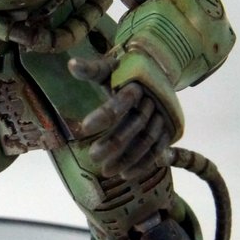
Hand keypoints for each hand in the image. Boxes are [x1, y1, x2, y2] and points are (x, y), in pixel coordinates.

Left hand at [69, 55, 171, 178]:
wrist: (159, 71)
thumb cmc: (126, 72)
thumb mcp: (110, 67)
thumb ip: (92, 69)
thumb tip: (71, 65)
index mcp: (138, 84)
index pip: (122, 100)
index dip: (105, 115)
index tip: (84, 128)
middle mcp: (153, 101)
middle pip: (135, 124)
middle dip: (114, 142)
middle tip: (93, 156)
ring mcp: (163, 116)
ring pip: (147, 139)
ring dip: (128, 157)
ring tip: (107, 171)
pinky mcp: (169, 130)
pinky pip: (158, 149)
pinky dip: (144, 163)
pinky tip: (126, 175)